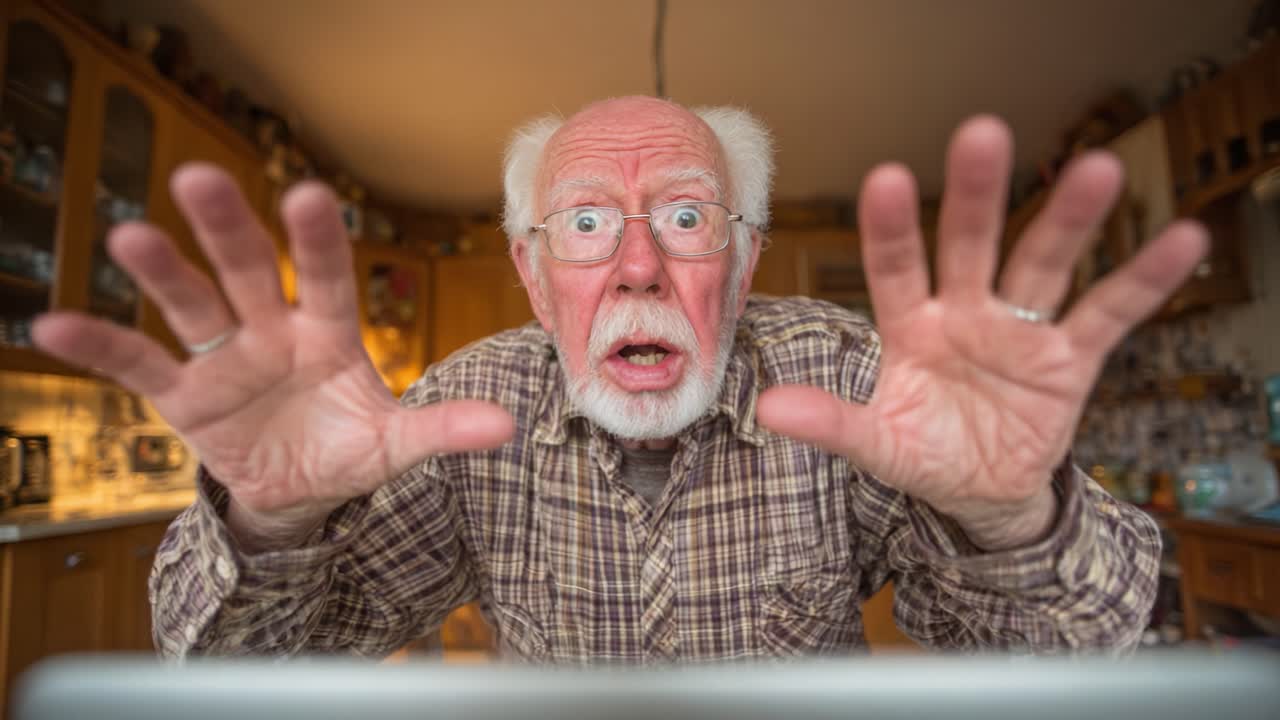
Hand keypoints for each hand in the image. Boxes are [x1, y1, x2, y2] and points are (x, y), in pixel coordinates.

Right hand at [34, 165, 513, 544]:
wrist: (297, 492)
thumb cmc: (347, 451)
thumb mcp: (395, 446)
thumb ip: (442, 430)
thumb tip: (507, 426)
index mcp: (330, 336)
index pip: (327, 280)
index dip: (316, 242)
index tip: (308, 195)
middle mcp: (273, 332)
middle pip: (249, 271)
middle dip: (228, 228)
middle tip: (198, 178)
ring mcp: (225, 358)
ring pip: (192, 304)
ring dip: (162, 271)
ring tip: (129, 234)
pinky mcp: (185, 395)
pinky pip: (137, 365)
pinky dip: (100, 344)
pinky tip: (51, 324)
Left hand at [756, 116, 1206, 549]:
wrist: (983, 493)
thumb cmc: (925, 453)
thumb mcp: (878, 445)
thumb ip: (833, 424)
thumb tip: (768, 411)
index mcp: (910, 327)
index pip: (895, 269)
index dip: (892, 229)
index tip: (886, 177)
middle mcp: (965, 313)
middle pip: (972, 245)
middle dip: (978, 195)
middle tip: (982, 133)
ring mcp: (1020, 331)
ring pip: (1043, 264)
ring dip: (1069, 220)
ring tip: (1099, 168)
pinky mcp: (1071, 357)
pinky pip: (1109, 314)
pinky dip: (1144, 281)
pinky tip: (1181, 240)